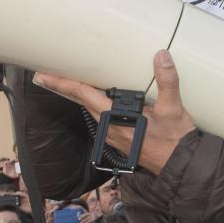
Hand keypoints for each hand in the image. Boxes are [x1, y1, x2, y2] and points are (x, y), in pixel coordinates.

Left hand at [35, 51, 196, 175]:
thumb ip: (167, 80)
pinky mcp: (119, 138)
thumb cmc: (175, 140)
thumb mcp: (173, 108)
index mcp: (116, 118)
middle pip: (81, 101)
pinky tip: (93, 98)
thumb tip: (161, 57)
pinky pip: (99, 117)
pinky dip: (91, 104)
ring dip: (77, 95)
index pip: (83, 95)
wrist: (179, 165)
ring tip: (66, 82)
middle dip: (64, 87)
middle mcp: (109, 127)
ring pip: (89, 109)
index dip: (63, 83)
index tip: (44, 76)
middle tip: (47, 74)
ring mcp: (112, 135)